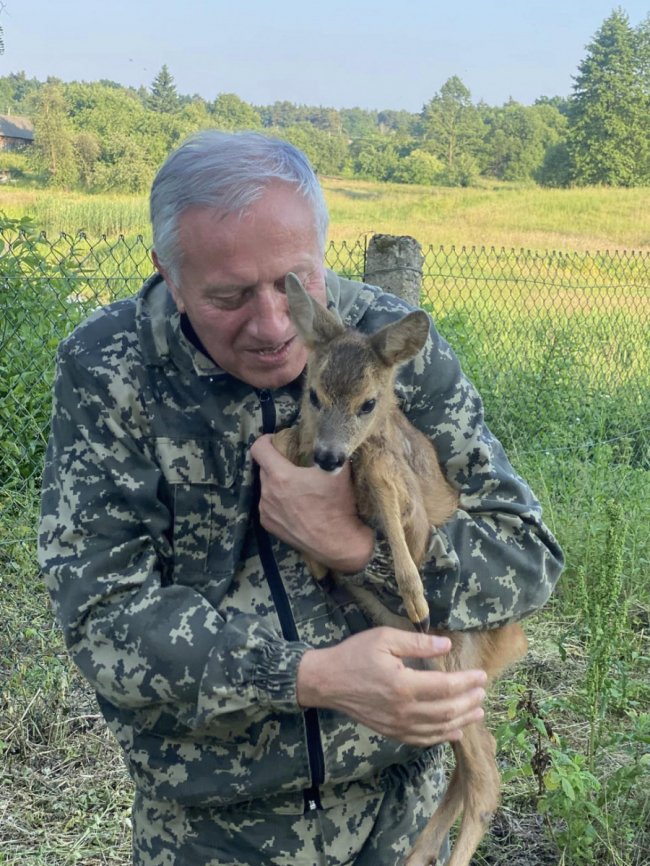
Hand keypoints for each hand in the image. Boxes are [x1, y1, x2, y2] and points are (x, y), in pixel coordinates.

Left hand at [251, 434, 374, 572]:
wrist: (339, 543)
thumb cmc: (338, 505)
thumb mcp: (339, 469)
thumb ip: (329, 446)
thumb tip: (328, 431)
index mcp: (280, 476)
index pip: (258, 448)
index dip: (268, 439)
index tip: (279, 441)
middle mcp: (267, 493)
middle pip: (264, 467)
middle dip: (277, 462)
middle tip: (296, 465)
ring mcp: (266, 511)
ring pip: (267, 488)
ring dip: (278, 484)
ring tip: (297, 488)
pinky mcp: (269, 527)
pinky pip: (269, 506)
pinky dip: (278, 501)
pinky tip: (295, 506)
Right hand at [296, 627, 486, 746]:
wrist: (327, 681)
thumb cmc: (355, 654)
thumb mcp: (385, 639)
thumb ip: (417, 643)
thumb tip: (446, 645)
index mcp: (403, 684)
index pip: (446, 687)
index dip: (467, 682)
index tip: (482, 675)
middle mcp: (403, 710)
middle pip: (447, 711)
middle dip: (469, 702)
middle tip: (483, 692)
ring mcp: (397, 725)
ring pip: (438, 729)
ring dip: (462, 721)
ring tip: (477, 711)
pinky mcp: (391, 732)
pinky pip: (423, 740)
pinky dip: (442, 737)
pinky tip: (454, 732)